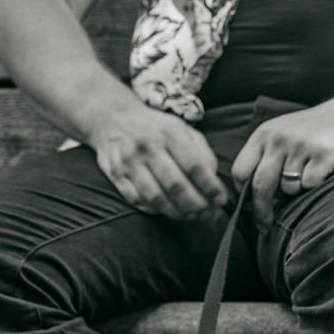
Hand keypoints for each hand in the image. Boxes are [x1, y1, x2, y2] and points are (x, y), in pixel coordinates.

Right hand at [87, 104, 224, 219]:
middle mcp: (148, 146)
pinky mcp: (116, 174)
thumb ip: (202, 152)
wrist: (112, 117)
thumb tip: (214, 180)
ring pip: (156, 197)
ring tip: (191, 215)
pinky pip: (138, 200)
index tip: (221, 200)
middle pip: (176, 185)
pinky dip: (156, 210)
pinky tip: (168, 210)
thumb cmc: (157, 128)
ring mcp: (129, 161)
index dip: (210, 187)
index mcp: (169, 132)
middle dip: (196, 205)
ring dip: (177, 212)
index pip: (194, 165)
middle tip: (208, 214)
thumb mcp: (183, 130)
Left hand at [230, 93, 333, 227]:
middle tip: (265, 227)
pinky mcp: (324, 155)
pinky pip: (310, 185)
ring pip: (288, 189)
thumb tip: (253, 197)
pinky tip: (323, 171)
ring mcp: (302, 146)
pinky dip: (315, 186)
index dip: (243, 194)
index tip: (250, 207)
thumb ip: (266, 157)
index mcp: (264, 134)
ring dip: (297, 192)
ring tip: (308, 176)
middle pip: (260, 186)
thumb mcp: (283, 133)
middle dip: (262, 212)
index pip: (240, 171)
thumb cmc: (315, 129)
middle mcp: (279, 139)